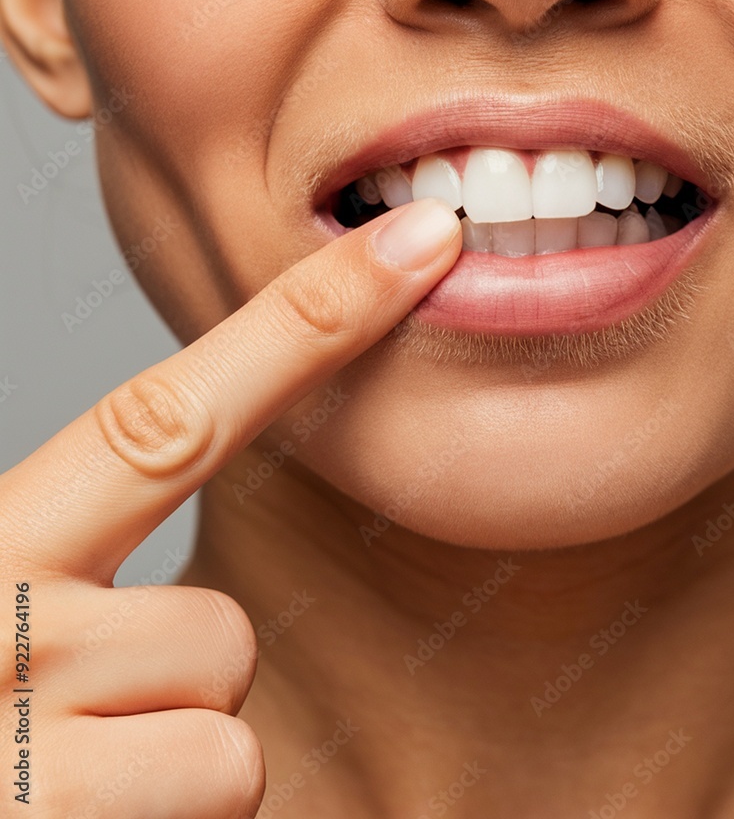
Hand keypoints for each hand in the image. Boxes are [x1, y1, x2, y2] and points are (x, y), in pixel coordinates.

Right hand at [0, 198, 460, 818]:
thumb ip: (66, 553)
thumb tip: (177, 533)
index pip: (173, 413)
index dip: (311, 323)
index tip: (415, 247)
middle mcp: (1, 633)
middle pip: (218, 630)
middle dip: (172, 684)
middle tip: (61, 731)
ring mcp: (29, 755)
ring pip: (222, 733)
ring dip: (161, 773)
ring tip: (55, 796)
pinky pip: (214, 800)